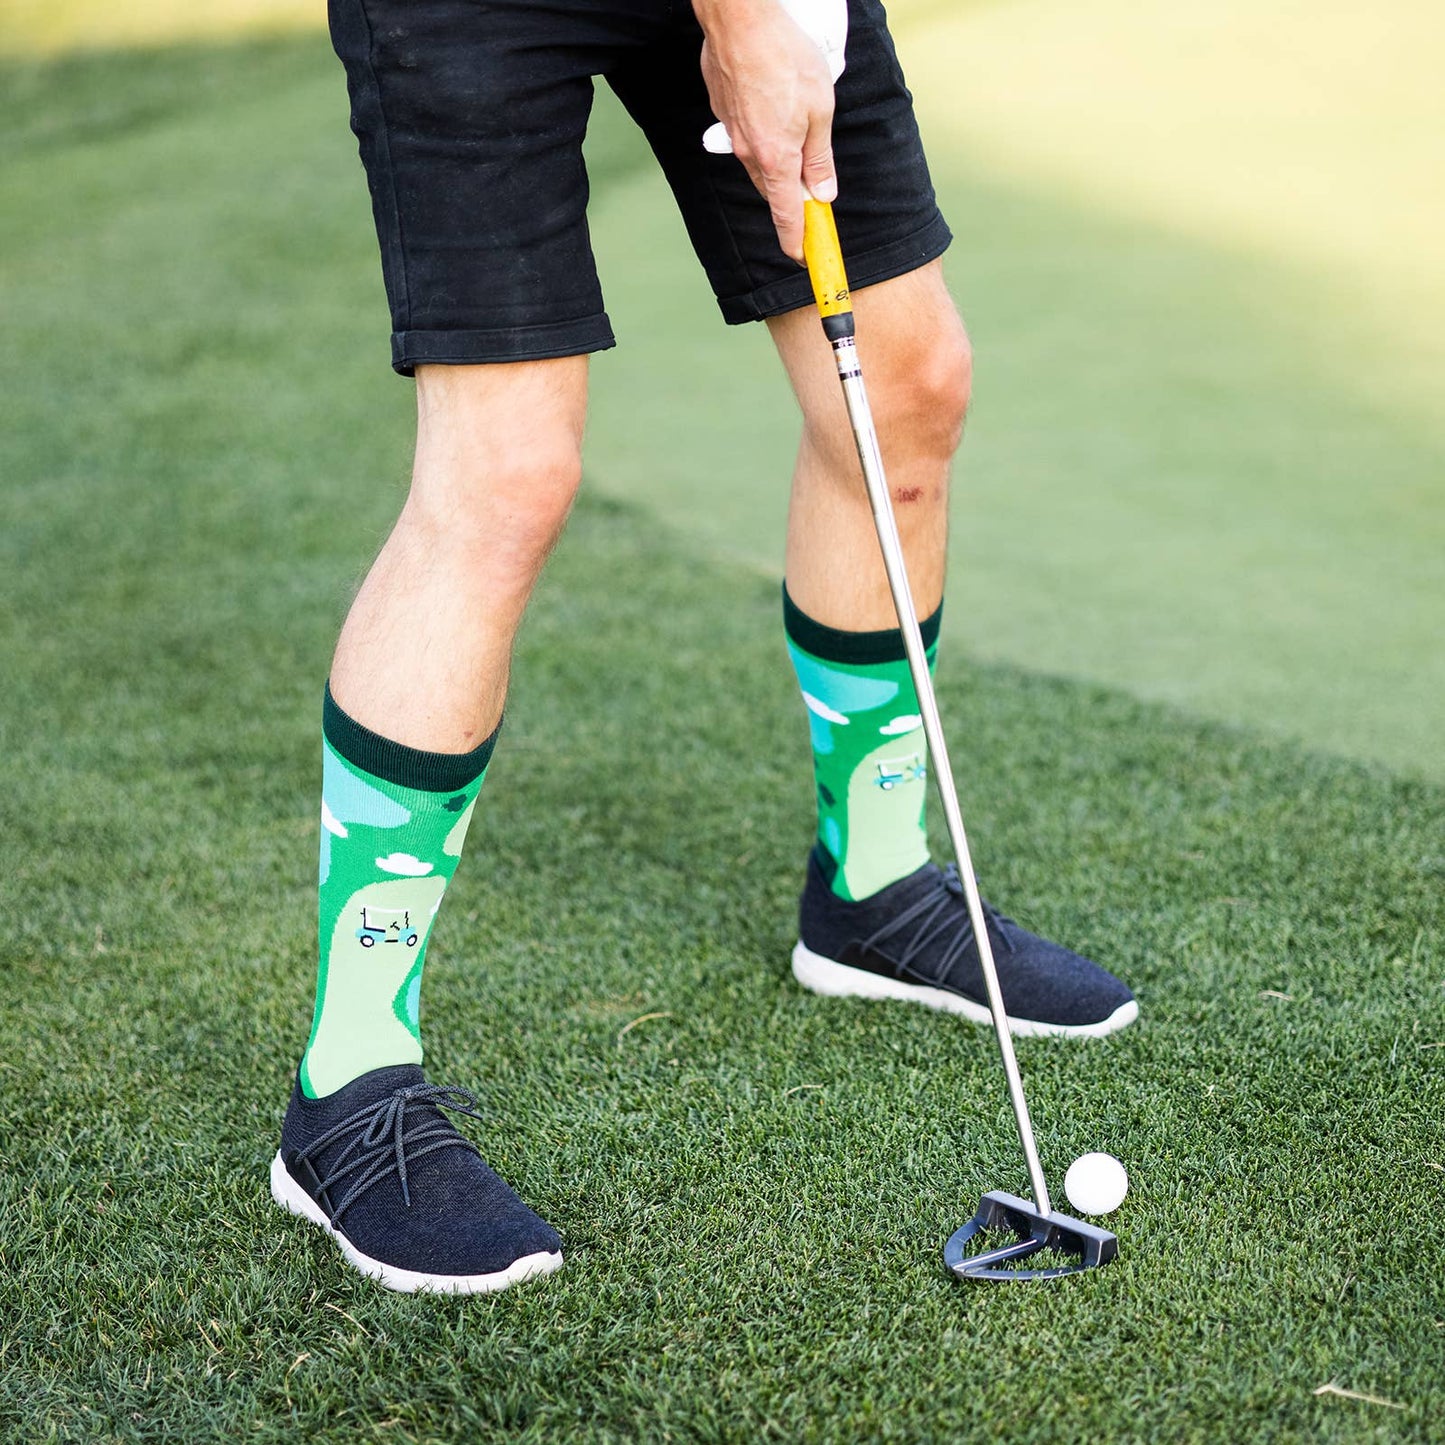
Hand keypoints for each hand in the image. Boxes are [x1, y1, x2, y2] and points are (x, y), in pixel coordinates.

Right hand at [696, 0, 837, 261]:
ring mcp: (731, 132)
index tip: (803, 258)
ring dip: (776, 160)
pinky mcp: (722, 110)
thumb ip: (820, 156)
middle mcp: (749, 153)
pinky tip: (771, 104)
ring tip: (795, 131)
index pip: (787, 216)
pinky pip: (744, 134)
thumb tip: (823, 191)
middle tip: (813, 183)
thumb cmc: (785, 58)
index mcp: (776, 160)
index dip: (796, 242)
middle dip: (792, 193)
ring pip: (758, 161)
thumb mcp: (821, 109)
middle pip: (773, 189)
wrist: (740, 19)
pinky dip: (760, 132)